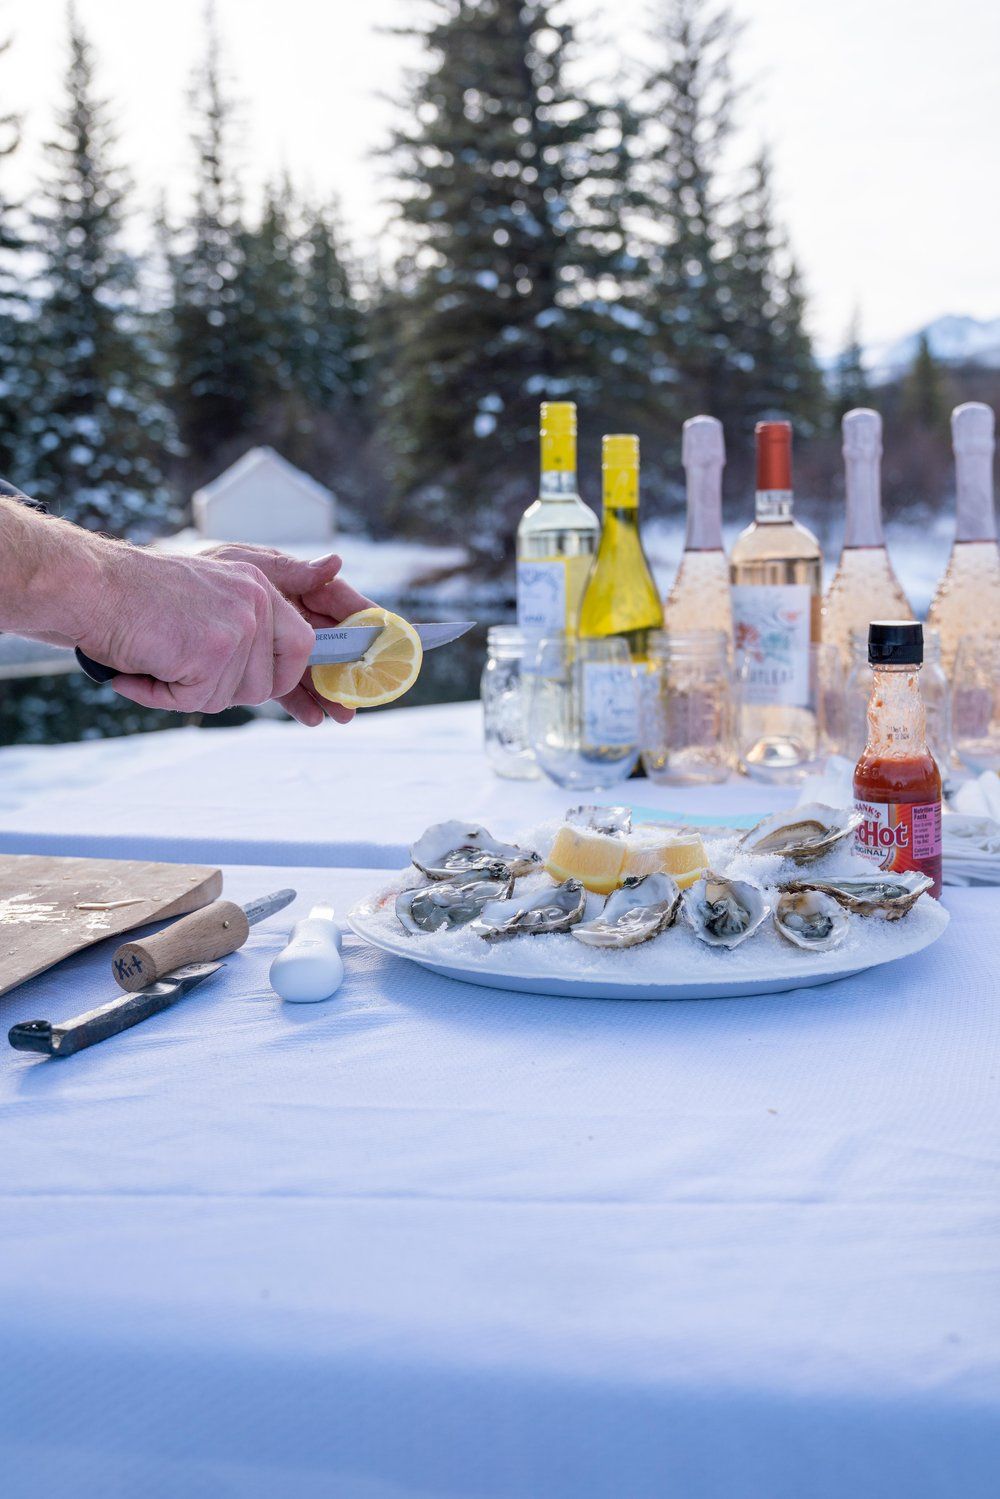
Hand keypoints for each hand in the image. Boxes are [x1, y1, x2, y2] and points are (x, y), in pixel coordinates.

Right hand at [78, 544, 318, 717]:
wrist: (90, 585)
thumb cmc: (135, 598)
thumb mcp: (206, 600)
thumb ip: (243, 631)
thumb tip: (271, 684)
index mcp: (258, 586)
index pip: (301, 646)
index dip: (279, 676)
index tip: (248, 685)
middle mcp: (256, 601)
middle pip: (266, 684)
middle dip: (223, 691)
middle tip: (180, 671)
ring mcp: (238, 625)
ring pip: (230, 697)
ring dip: (187, 693)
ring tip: (155, 661)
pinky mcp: (213, 650)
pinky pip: (197, 700)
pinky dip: (160, 696)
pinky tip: (139, 671)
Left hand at [199, 544, 374, 725]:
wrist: (161, 601)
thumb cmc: (206, 570)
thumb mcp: (249, 564)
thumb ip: (291, 571)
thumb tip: (335, 562)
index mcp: (301, 588)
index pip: (343, 604)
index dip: (367, 620)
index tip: (387, 638)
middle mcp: (297, 617)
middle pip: (335, 645)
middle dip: (351, 670)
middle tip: (365, 693)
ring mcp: (280, 644)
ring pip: (315, 671)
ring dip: (329, 693)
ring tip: (341, 715)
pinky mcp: (262, 666)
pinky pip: (287, 685)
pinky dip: (300, 701)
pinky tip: (311, 717)